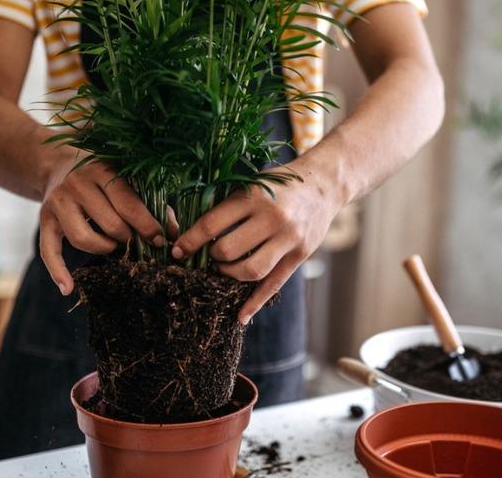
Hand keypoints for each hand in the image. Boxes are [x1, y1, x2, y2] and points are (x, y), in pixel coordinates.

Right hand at [40, 156, 164, 294]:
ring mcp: (57, 202)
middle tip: (135, 241)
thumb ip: (152, 203)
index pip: (128, 204)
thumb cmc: (102, 176)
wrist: (58, 164)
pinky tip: (68, 289)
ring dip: (104, 249)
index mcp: (101, 170)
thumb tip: (174, 234)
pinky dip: (58, 272)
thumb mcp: (126, 178)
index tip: (159, 240)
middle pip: (109, 224)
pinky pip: (48, 250)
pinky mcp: (44, 220)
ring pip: (83, 239)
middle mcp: (77, 184)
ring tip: (113, 246)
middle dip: (128, 238)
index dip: (146, 226)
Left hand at [171, 160, 342, 323]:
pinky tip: (240, 317)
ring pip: (251, 271)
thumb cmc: (280, 184)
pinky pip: (274, 284)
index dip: (190, 241)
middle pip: (229, 250)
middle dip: (212, 258)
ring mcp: (289, 239)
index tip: (178, 251)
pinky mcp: (300, 255)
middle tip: (209, 257)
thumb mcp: (252, 185)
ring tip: (224, 270)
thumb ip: (228, 207)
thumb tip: (193, 234)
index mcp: (254, 197)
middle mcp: (272, 218)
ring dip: (229, 275)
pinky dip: (255, 303)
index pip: (212, 225)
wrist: (324, 184)